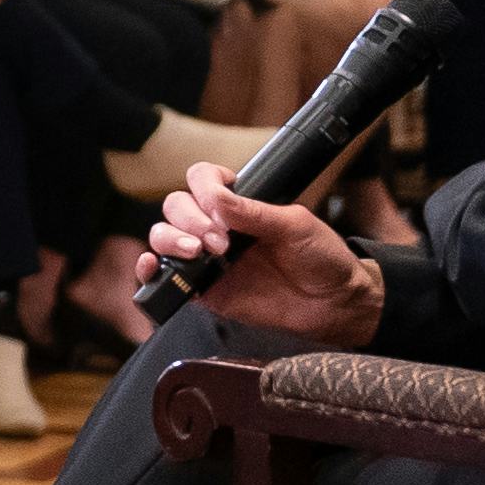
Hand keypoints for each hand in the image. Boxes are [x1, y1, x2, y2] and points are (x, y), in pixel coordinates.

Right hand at [146, 167, 377, 341]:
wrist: (334, 305)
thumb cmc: (322, 259)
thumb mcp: (294, 225)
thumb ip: (254, 212)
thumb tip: (216, 198)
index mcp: (241, 204)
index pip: (203, 180)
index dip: (204, 187)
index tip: (220, 206)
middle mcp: (219, 228)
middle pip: (176, 207)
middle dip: (190, 219)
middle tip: (219, 241)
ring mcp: (209, 259)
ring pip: (164, 237)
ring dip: (171, 239)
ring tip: (198, 252)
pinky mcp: (204, 291)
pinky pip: (166, 278)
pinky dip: (150, 270)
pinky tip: (153, 265)